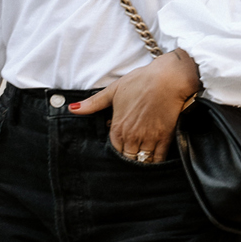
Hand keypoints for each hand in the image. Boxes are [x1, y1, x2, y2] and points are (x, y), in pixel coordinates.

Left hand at [69, 49, 199, 163]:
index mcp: (118, 127)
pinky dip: (156, 163)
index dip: (118, 152)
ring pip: (142, 162)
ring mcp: (148, 139)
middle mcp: (131, 136)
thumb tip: (72, 109)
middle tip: (132, 158)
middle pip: (127, 159)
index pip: (114, 151)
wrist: (168, 78)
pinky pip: (158, 159)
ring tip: (142, 161)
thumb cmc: (141, 81)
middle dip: (129, 159)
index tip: (122, 150)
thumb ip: (93, 103)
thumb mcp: (114, 90)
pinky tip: (154, 160)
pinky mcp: (165, 139)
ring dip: (141, 162)